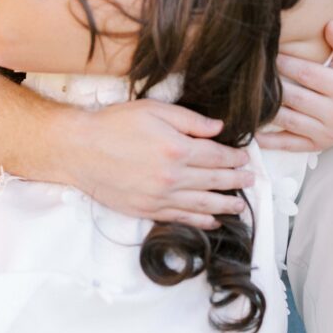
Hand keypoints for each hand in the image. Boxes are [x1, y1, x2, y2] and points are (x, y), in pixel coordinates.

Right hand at [63, 99, 254, 230]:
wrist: (80, 149)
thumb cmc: (114, 124)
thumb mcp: (154, 110)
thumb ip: (189, 120)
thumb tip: (218, 128)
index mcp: (177, 149)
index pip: (216, 156)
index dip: (234, 158)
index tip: (245, 159)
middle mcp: (173, 177)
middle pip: (213, 181)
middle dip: (235, 181)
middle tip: (251, 182)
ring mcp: (160, 197)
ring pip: (202, 204)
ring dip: (224, 205)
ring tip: (240, 206)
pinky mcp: (147, 210)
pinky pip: (181, 218)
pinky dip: (199, 220)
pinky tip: (211, 221)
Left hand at [256, 22, 332, 152]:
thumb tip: (329, 25)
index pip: (307, 74)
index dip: (285, 62)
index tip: (269, 53)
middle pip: (294, 97)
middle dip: (272, 83)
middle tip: (253, 72)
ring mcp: (326, 132)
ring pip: (287, 120)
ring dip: (266, 108)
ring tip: (247, 94)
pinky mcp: (316, 145)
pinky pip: (288, 143)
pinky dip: (268, 140)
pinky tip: (251, 129)